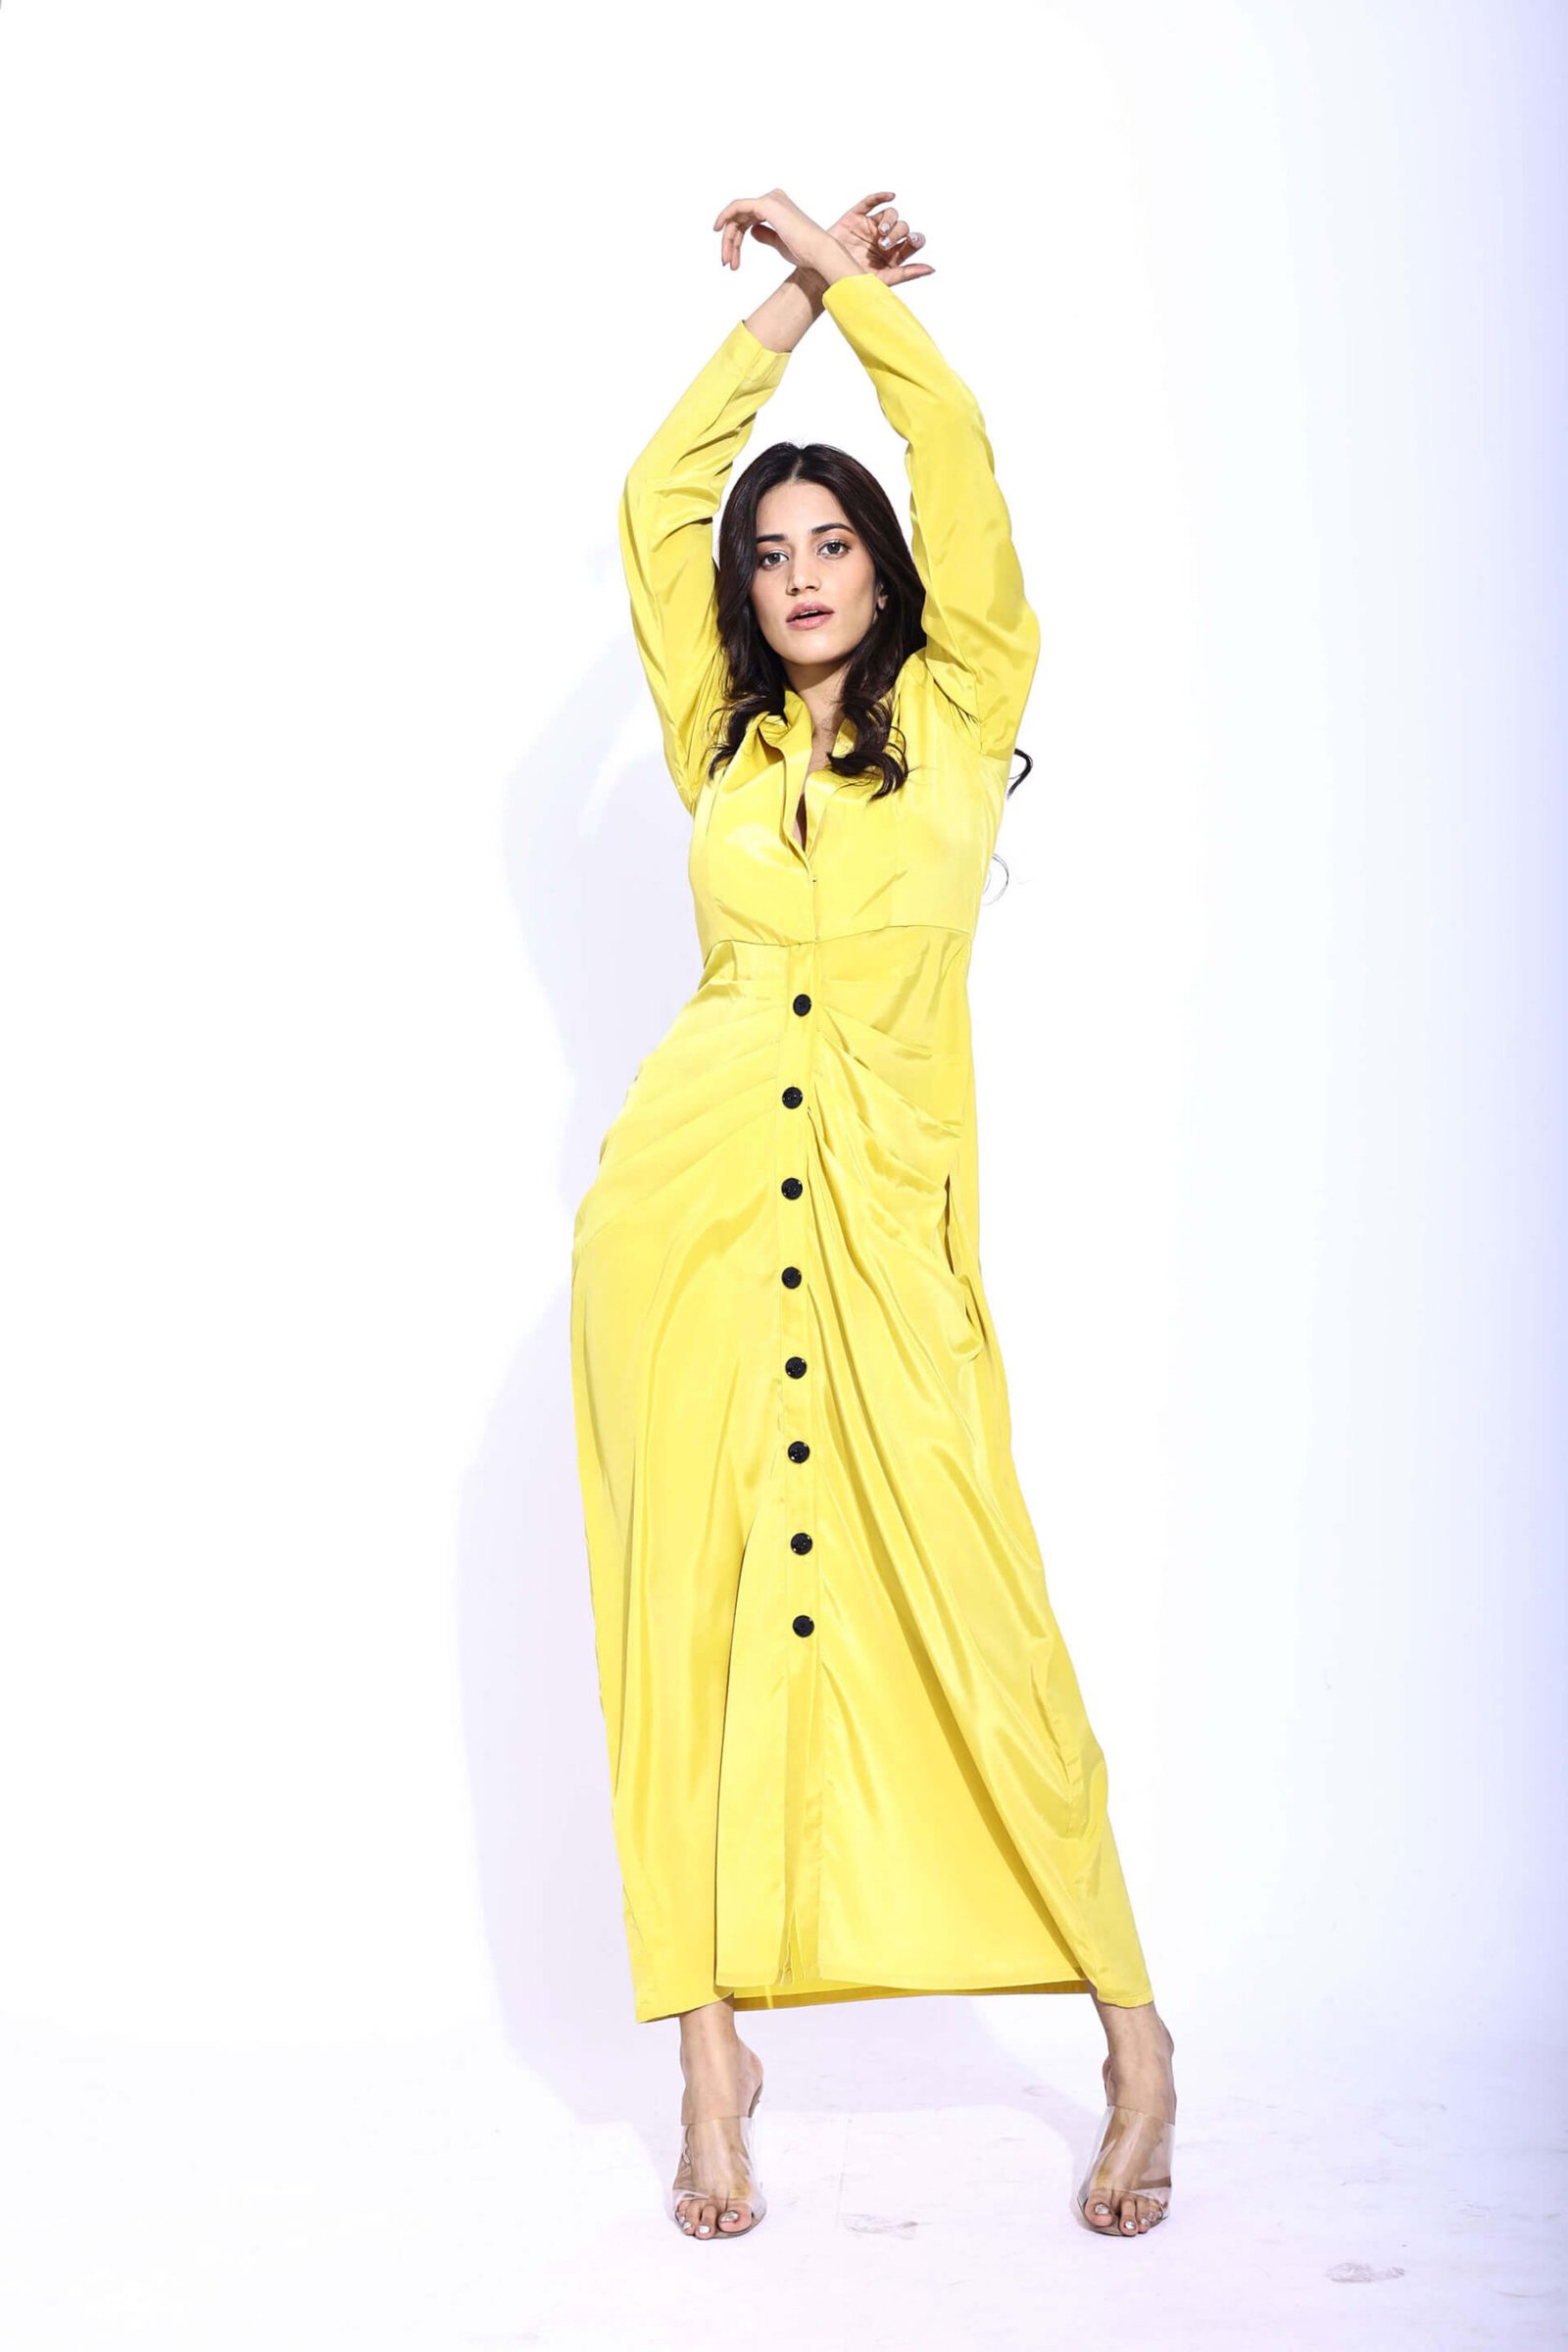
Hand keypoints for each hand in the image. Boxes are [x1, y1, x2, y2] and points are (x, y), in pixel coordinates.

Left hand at [712, 188, 835, 275]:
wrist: (818, 252)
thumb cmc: (805, 253)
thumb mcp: (780, 243)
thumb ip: (765, 235)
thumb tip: (751, 232)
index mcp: (778, 207)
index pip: (748, 219)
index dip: (735, 238)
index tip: (729, 258)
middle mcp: (774, 199)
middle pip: (741, 218)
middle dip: (730, 241)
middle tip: (726, 262)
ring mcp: (770, 200)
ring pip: (737, 216)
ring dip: (728, 239)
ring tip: (726, 261)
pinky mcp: (766, 204)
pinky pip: (737, 207)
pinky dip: (725, 217)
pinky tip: (718, 230)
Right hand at [825, 190, 934, 285]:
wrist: (825, 276)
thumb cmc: (853, 281)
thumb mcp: (883, 280)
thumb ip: (907, 273)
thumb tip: (931, 269)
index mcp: (894, 255)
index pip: (913, 241)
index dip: (916, 238)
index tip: (911, 241)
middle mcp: (885, 239)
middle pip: (902, 226)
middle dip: (896, 233)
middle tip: (884, 245)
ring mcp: (871, 227)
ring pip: (890, 214)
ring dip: (889, 221)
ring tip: (880, 234)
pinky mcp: (856, 217)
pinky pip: (870, 202)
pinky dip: (881, 196)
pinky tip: (890, 196)